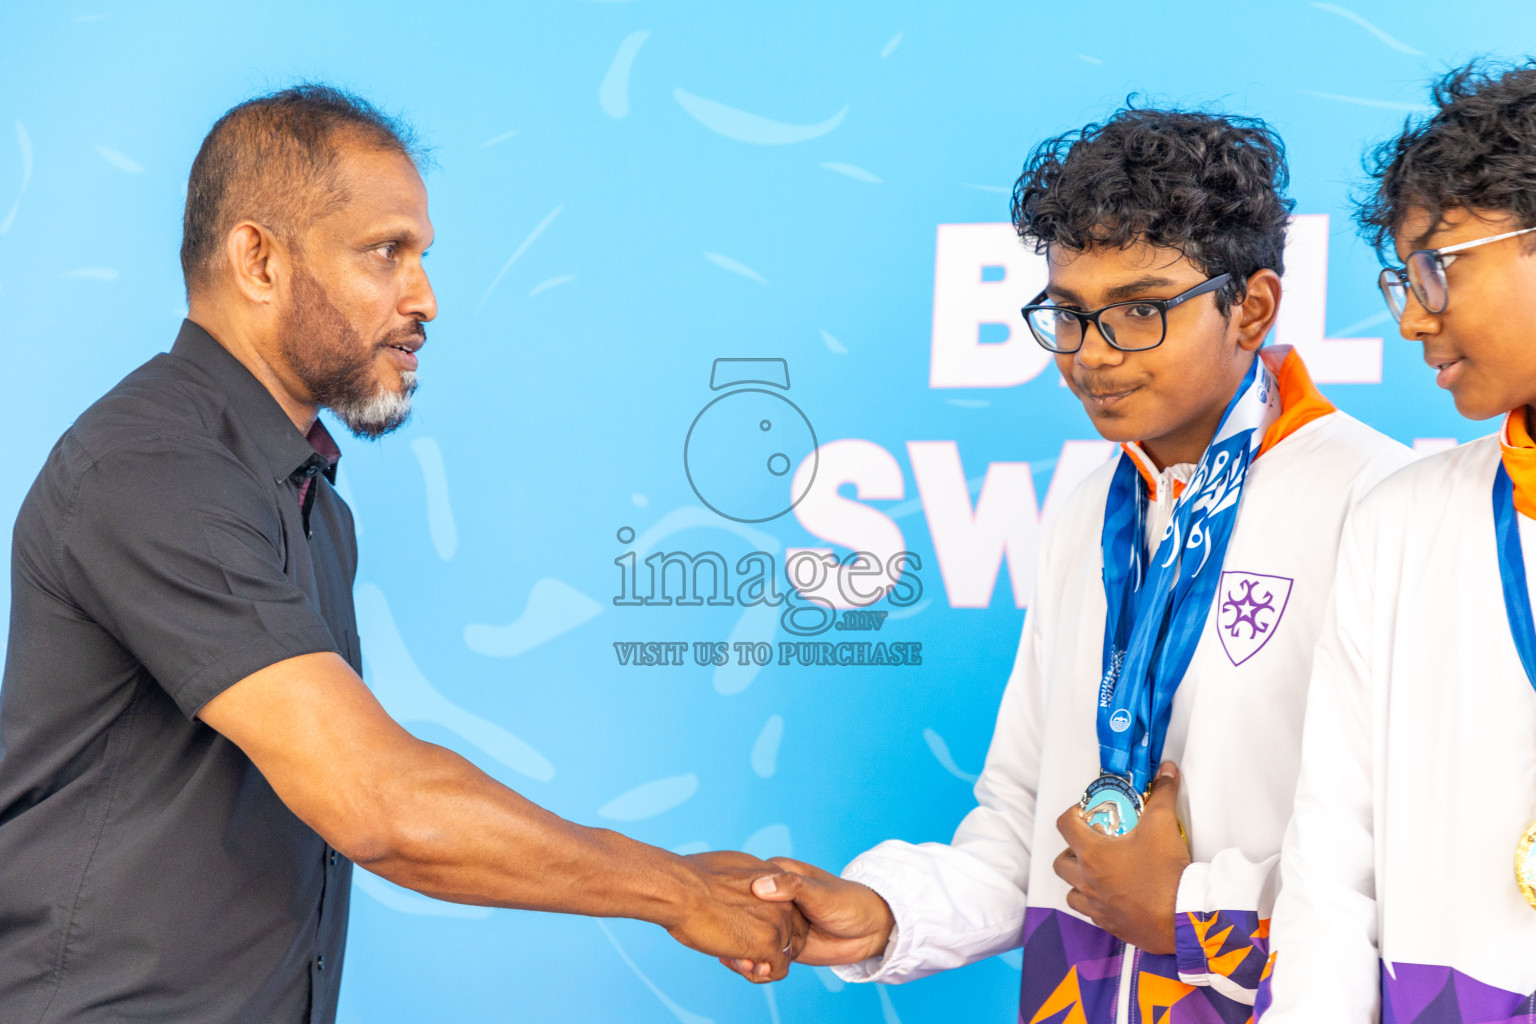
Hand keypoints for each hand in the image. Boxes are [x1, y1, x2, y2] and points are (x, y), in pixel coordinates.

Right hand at [666, 851, 807, 981]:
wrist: (680, 890)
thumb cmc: (692, 880)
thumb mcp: (729, 871)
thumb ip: (746, 885)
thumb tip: (739, 895)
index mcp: (775, 877)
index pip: (785, 911)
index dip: (764, 924)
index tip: (737, 926)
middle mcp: (784, 898)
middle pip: (786, 933)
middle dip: (762, 944)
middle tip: (732, 946)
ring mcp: (779, 920)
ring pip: (782, 954)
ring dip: (757, 960)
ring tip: (729, 954)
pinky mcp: (769, 942)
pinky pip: (777, 970)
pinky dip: (758, 974)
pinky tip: (737, 964)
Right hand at [718, 856, 895, 981]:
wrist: (869, 930)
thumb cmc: (847, 902)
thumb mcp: (819, 892)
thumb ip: (791, 887)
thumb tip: (759, 886)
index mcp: (775, 873)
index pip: (743, 883)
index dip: (730, 900)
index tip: (723, 916)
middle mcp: (772, 897)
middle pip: (741, 912)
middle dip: (733, 931)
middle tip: (732, 949)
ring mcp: (775, 922)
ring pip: (748, 935)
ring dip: (741, 950)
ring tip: (741, 964)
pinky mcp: (782, 943)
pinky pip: (761, 953)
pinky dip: (754, 963)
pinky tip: (751, 969)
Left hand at [1053, 761, 1190, 953]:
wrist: (1184, 917)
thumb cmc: (1167, 872)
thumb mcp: (1163, 825)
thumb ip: (1162, 795)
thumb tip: (1167, 771)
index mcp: (1092, 854)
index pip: (1064, 825)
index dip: (1073, 814)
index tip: (1089, 814)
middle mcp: (1087, 881)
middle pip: (1062, 861)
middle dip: (1072, 850)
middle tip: (1094, 843)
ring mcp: (1096, 906)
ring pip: (1072, 891)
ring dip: (1080, 879)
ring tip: (1101, 871)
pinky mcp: (1110, 925)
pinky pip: (1091, 912)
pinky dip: (1096, 902)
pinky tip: (1115, 894)